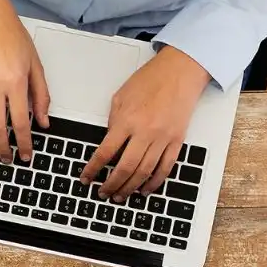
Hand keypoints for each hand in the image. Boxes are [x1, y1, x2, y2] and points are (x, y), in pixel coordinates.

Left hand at [82, 46, 210, 199]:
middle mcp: (145, 132)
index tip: (86, 178)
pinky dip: (154, 182)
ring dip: (130, 188)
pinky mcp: (177, 141)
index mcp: (127, 120)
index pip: (105, 153)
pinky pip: (165, 168)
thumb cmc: (151, 79)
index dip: (93, 169)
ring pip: (144, 173)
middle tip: (103, 193)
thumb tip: (109, 144)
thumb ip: (113, 122)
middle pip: (125, 168)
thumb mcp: (121, 97)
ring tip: (120, 195)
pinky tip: (145, 190)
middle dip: (111, 185)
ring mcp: (163, 138)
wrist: (180, 71)